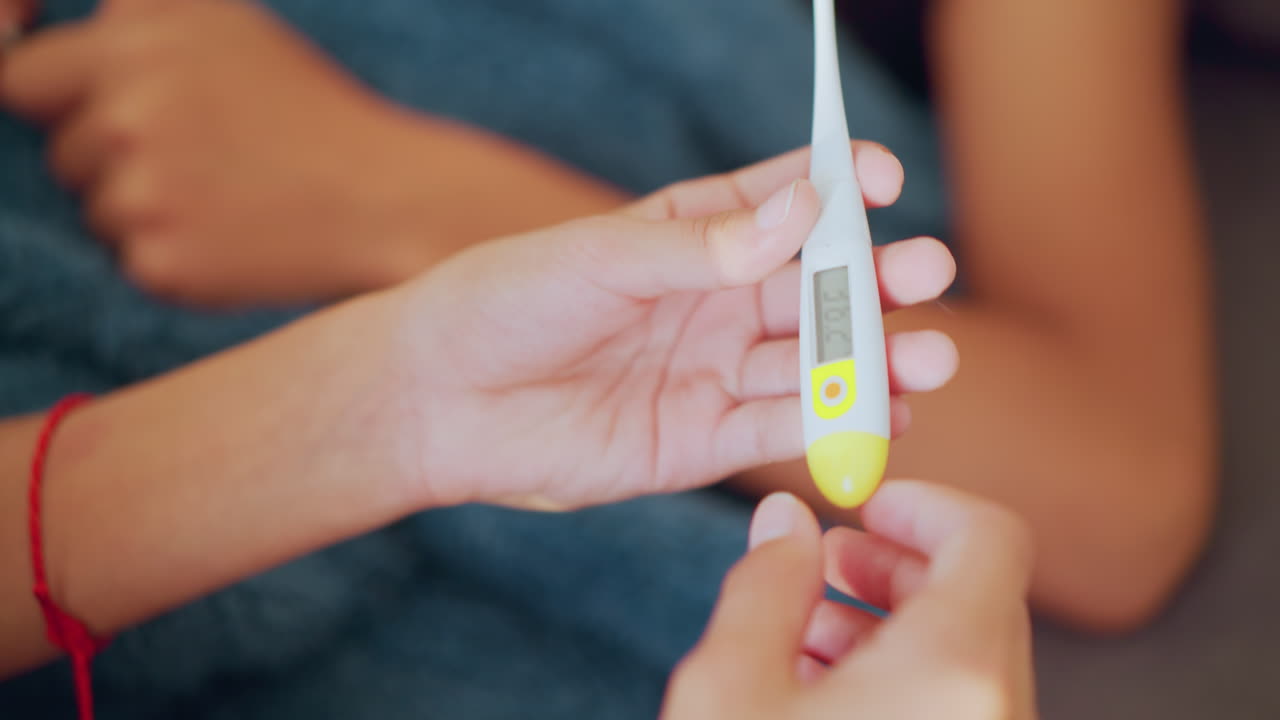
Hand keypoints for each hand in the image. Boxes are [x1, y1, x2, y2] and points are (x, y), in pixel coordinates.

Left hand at [0, 0, 619, 305]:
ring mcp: (140, 188)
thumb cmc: (309, 114)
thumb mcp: (227, 26)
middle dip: (110, 160)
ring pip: (96, 212)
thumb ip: (132, 22)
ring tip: (232, 198)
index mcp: (138, 36)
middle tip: (204, 161)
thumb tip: (23, 32)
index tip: (109, 120)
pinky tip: (239, 237)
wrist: (386, 200)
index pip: (23, 77)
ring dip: (147, 211)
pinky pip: (134, 262)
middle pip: (60, 152)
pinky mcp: (160, 262)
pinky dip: (179, 258)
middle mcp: (127, 106)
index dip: (63, 101)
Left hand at [396, 143, 957, 509]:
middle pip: (817, 288)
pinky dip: (832, 426)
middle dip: (878, 281)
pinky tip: (887, 415)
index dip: (838, 187)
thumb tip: (803, 211)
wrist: (440, 401)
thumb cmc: (506, 303)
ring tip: (931, 357)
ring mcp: (714, 372)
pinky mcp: (701, 440)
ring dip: (874, 361)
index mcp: (690, 235)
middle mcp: (715, 302)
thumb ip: (700, 245)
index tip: (882, 177)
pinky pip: (779, 430)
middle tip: (929, 272)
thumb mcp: (601, 256)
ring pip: (812, 364)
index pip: (782, 202)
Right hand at [662, 486, 1036, 719]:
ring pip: (967, 656)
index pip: (991, 538)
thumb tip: (783, 521)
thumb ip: (764, 586)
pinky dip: (904, 679)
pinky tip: (820, 689)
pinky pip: (958, 703)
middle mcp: (997, 708)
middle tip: (825, 561)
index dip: (925, 504)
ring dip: (891, 623)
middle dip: (894, 564)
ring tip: (805, 631)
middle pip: (980, 592)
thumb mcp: (731, 688)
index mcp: (955, 670)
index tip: (867, 505)